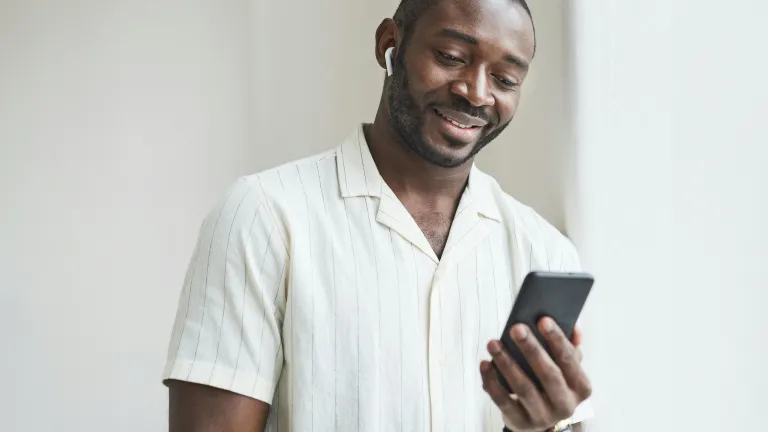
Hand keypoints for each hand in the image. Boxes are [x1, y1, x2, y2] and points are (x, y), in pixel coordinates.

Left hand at [479, 317, 591, 431]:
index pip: (570, 360)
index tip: (543, 320)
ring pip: (524, 388)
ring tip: (494, 344)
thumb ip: (570, 348)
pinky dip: (492, 381)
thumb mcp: (566, 369)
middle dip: (532, 349)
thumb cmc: (552, 386)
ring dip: (507, 363)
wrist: (542, 423)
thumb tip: (573, 328)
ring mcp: (542, 416)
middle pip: (549, 375)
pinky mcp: (520, 422)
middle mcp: (565, 404)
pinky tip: (485, 364)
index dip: (557, 340)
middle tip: (516, 328)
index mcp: (580, 388)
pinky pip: (503, 401)